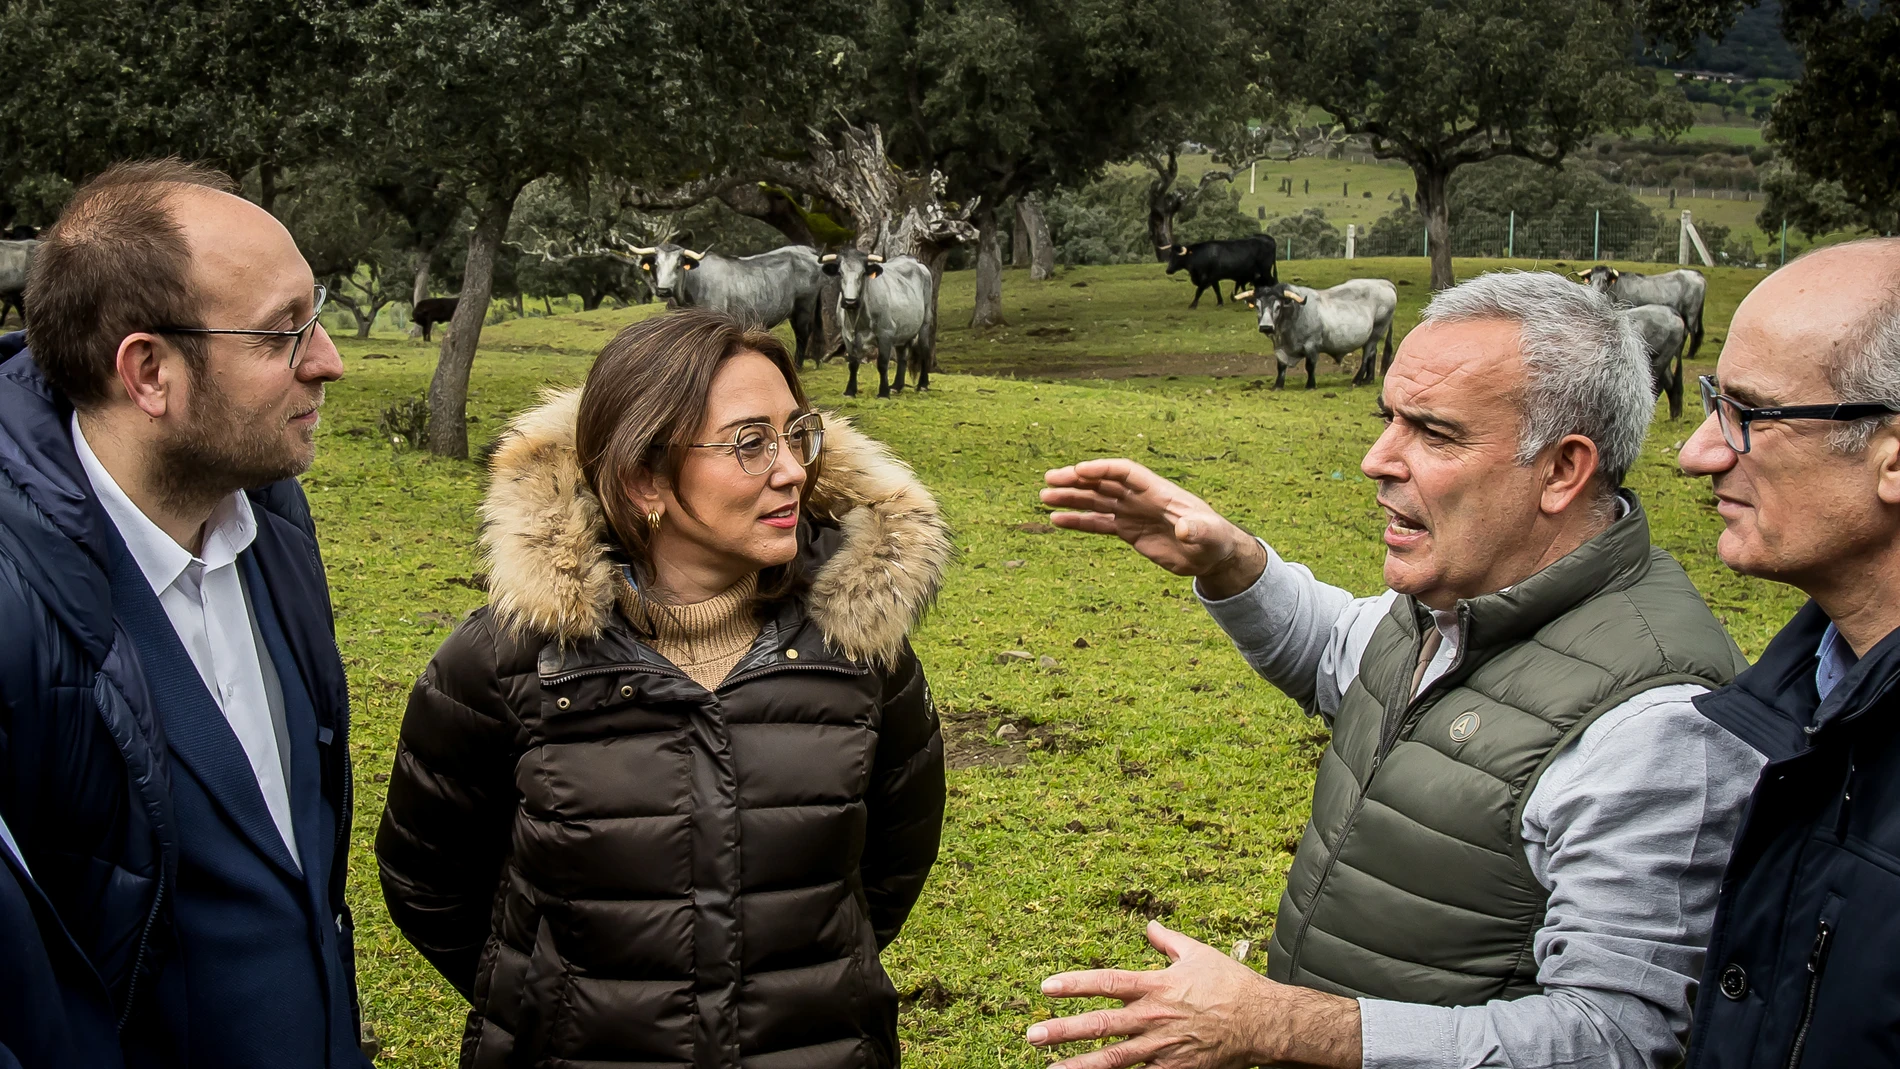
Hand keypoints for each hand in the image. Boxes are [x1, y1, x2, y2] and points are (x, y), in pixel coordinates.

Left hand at [1028, 922, 1362, 1068]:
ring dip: (1081, 1066)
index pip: (1107, 983)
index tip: (1046, 987)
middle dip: (1064, 1030)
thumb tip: (1149, 926)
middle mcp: (1155, 1018)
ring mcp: (1164, 1048)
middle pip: (1102, 1026)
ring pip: (1115, 1061)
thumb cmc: (1230, 984)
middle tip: (1033, 1035)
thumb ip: (1168, 941)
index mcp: (1156, 986)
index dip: (1075, 984)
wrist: (1264, 1021)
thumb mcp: (1198, 953)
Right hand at [1041, 459, 1265, 597]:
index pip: (1125, 473)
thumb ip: (1198, 530)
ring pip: (1096, 500)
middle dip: (1077, 480)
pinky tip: (1057, 520)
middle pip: (1103, 482)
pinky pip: (1098, 522)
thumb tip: (1187, 529)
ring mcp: (1132, 512)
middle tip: (1049, 480)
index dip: (1102, 469)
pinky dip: (1078, 521)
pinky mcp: (1128, 530)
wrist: (1212, 554)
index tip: (1078, 471)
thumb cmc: (1214, 539)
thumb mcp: (1209, 535)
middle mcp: (1140, 498)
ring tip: (1044, 498)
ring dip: (1071, 498)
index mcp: (1158, 491)